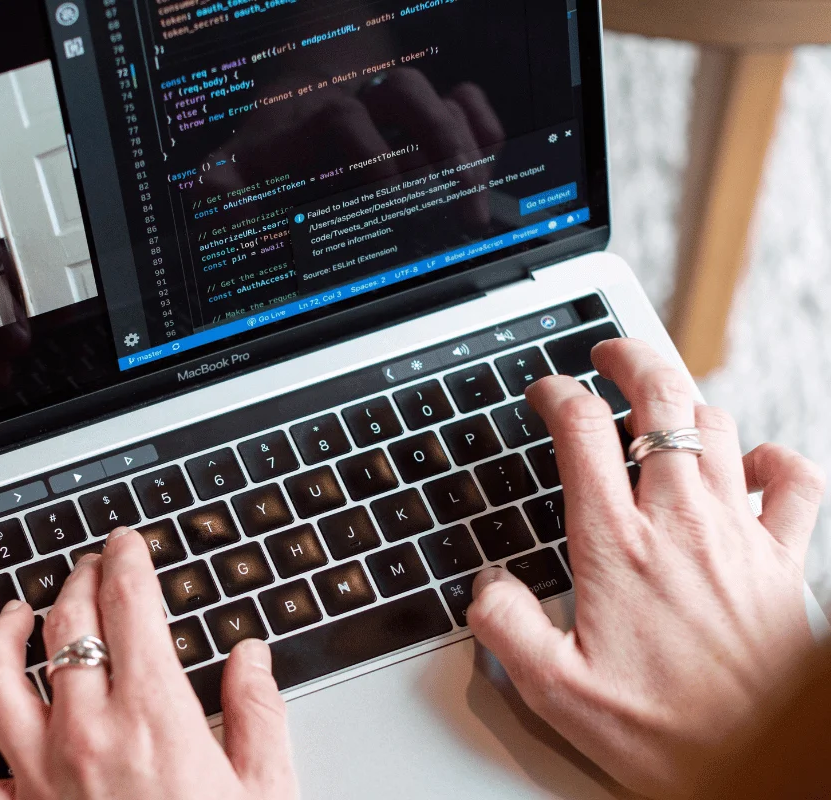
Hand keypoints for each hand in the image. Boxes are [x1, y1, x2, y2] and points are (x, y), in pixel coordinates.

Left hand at [0, 527, 298, 799]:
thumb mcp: (266, 790)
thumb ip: (257, 713)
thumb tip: (250, 656)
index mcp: (155, 720)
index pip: (129, 607)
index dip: (125, 561)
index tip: (125, 545)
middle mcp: (86, 737)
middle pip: (65, 625)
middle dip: (78, 579)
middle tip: (89, 567)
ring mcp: (35, 779)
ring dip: (0, 634)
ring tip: (15, 614)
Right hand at [466, 339, 823, 797]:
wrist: (771, 767)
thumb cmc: (669, 735)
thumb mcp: (556, 692)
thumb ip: (505, 627)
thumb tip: (486, 584)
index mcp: (616, 547)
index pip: (581, 431)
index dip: (556, 393)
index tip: (545, 392)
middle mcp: (680, 524)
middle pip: (660, 399)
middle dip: (630, 359)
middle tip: (608, 355)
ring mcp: (739, 535)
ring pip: (717, 426)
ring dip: (686, 404)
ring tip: (661, 408)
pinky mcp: (785, 559)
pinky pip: (795, 480)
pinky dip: (774, 458)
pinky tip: (752, 465)